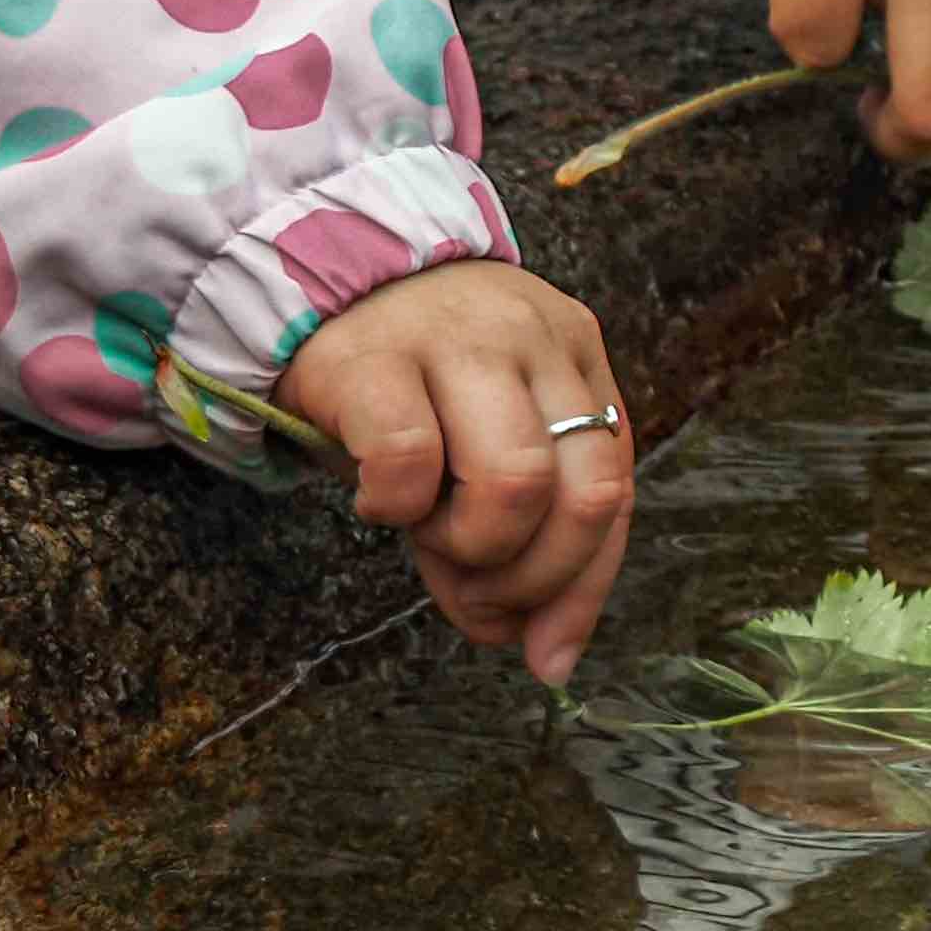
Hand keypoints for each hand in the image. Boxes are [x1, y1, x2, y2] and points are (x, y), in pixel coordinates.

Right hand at [277, 261, 631, 684]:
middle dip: (533, 574)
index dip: (584, 583)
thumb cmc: (413, 381)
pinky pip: (410, 458)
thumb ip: (520, 539)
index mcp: (575, 359)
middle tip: (476, 585)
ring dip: (470, 542)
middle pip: (585, 492)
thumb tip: (544, 655)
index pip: (615, 487)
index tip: (546, 648)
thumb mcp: (482, 445)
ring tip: (426, 531)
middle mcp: (532, 339)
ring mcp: (457, 340)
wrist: (315, 275)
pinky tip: (379, 499)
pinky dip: (395, 505)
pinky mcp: (371, 357)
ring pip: (516, 478)